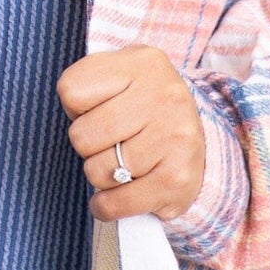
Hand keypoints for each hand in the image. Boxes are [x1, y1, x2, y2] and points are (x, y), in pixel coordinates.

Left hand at [57, 45, 205, 224]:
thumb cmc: (144, 106)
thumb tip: (72, 111)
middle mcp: (164, 96)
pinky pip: (115, 203)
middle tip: (110, 142)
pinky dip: (106, 206)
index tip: (95, 110)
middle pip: (81, 136)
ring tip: (122, 163)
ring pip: (97, 171)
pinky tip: (116, 195)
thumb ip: (90, 80)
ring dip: (101, 175)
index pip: (71, 91)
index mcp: (143, 63)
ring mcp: (173, 138)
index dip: (75, 108)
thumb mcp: (122, 74)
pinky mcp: (176, 180)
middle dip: (88, 145)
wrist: (198, 140)